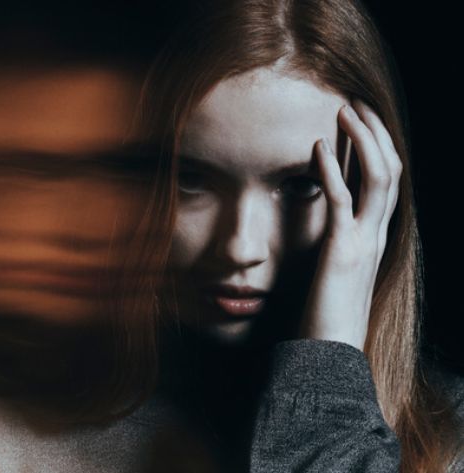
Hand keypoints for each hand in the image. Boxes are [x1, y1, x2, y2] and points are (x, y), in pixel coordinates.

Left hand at [300, 100, 401, 349]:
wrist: (329, 352)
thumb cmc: (325, 313)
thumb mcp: (333, 270)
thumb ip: (333, 243)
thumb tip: (321, 223)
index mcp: (374, 236)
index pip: (385, 181)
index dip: (377, 147)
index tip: (358, 119)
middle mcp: (376, 234)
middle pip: (390, 170)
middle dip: (376, 132)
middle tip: (356, 102)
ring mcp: (364, 241)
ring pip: (378, 178)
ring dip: (362, 140)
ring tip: (344, 110)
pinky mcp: (343, 251)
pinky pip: (341, 202)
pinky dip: (331, 171)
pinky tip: (316, 148)